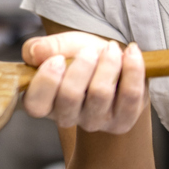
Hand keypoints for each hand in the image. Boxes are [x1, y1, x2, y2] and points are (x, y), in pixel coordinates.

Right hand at [21, 32, 146, 133]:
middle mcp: (67, 117)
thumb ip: (43, 47)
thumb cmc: (80, 56)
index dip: (46, 81)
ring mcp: (96, 122)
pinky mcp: (123, 121)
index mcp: (45, 102)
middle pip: (70, 97)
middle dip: (81, 66)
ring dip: (108, 63)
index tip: (58, 59)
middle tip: (89, 50)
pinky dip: (132, 69)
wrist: (113, 62)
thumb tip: (36, 53)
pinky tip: (131, 53)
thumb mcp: (60, 46)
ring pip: (100, 94)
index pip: (36, 104)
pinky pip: (130, 95)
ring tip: (111, 48)